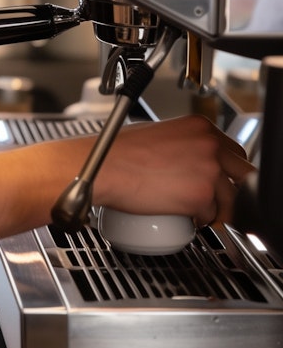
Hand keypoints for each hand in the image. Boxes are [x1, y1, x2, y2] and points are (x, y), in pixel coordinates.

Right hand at [94, 114, 253, 227]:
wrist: (103, 168)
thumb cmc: (119, 152)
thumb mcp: (160, 133)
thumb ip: (185, 143)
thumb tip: (193, 161)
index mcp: (201, 127)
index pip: (235, 152)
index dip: (228, 171)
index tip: (221, 180)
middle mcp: (210, 145)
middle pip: (243, 174)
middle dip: (231, 189)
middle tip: (215, 199)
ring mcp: (208, 170)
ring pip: (230, 199)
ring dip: (215, 208)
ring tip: (195, 211)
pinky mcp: (200, 196)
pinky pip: (210, 216)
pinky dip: (199, 220)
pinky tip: (183, 215)